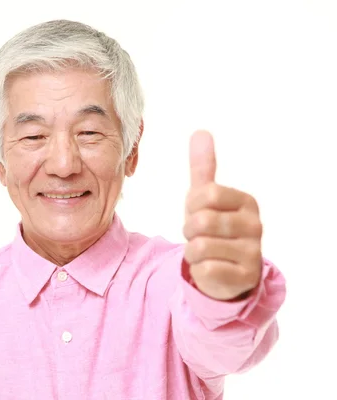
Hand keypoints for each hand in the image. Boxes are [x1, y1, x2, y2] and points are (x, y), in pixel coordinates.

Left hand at [183, 130, 262, 300]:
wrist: (225, 270)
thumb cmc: (214, 228)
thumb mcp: (206, 197)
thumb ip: (203, 167)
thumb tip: (200, 132)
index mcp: (246, 201)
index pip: (206, 193)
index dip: (192, 205)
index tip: (198, 212)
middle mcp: (255, 225)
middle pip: (200, 221)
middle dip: (190, 230)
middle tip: (200, 235)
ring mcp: (252, 252)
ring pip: (199, 247)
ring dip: (192, 252)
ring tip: (205, 251)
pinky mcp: (244, 277)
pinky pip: (206, 269)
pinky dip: (200, 270)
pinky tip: (211, 268)